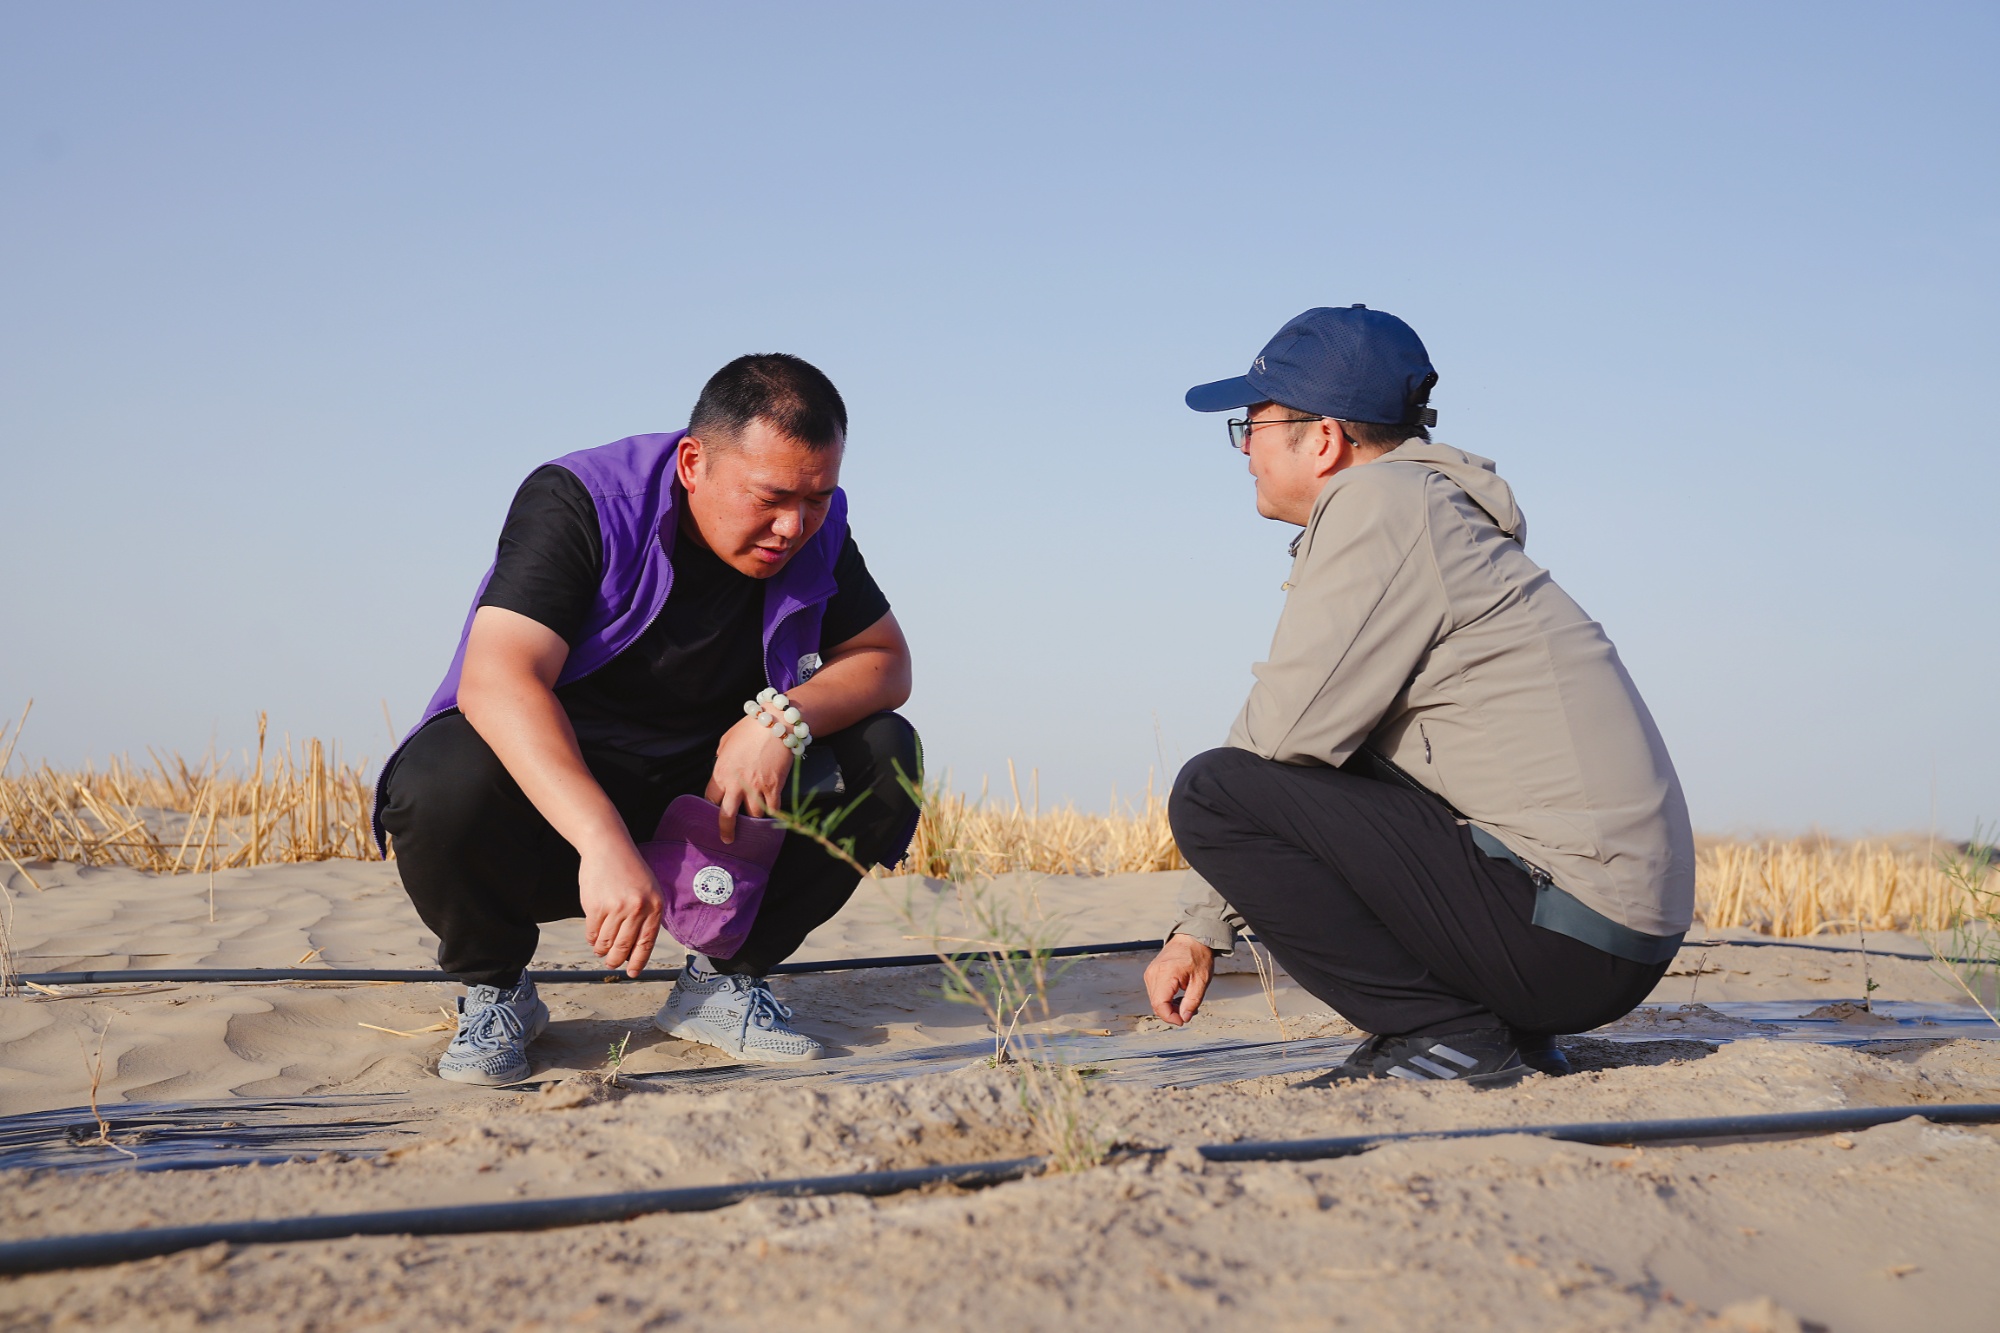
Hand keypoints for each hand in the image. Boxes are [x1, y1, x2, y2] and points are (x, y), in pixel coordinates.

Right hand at [578, 838, 664, 977]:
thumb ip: (647, 915)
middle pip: (624, 947)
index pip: (647, 943)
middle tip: (612, 964)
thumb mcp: (649, 889)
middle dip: (617, 960)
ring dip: (602, 951)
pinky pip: (592, 933)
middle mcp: (637, 909)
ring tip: (602, 951)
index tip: (633, 973)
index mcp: (654, 906)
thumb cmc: (629, 870)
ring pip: (607, 943)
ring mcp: (616, 908)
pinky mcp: (595, 906)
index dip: (638, 961)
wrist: (607, 846)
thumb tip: (636, 948)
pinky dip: (592, 940)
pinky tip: (594, 938)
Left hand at [705, 712, 796, 841]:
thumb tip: (723, 764)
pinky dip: (771, 816)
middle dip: (726, 830)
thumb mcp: (726, 740)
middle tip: (727, 839)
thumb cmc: (750, 728)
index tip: (715, 811)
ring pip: (752, 816)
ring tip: (753, 825)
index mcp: (721, 772)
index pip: (710, 798)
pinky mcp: (774, 788)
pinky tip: (770, 819)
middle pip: (727, 816)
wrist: (776, 723)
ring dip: (752, 821)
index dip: (712, 807)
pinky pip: (772, 810)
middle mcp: (736, 784)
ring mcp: (756, 788)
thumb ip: (722, 757)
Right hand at [1144, 933, 1215, 1026]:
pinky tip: (1178, 996)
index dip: (1170, 1017)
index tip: (1182, 1021)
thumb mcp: (1202, 981)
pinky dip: (1165, 999)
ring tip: (1185, 1001)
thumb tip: (1184, 1018)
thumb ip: (1192, 1001)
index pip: (1160, 1004)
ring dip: (1168, 1007)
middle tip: (1189, 1011)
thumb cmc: (1198, 956)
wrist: (1191, 938)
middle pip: (1156, 1004)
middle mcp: (1153, 973)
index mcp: (1166, 973)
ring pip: (1155, 1000)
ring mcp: (1150, 973)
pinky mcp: (1151, 974)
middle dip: (1171, 1013)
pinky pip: (1155, 993)